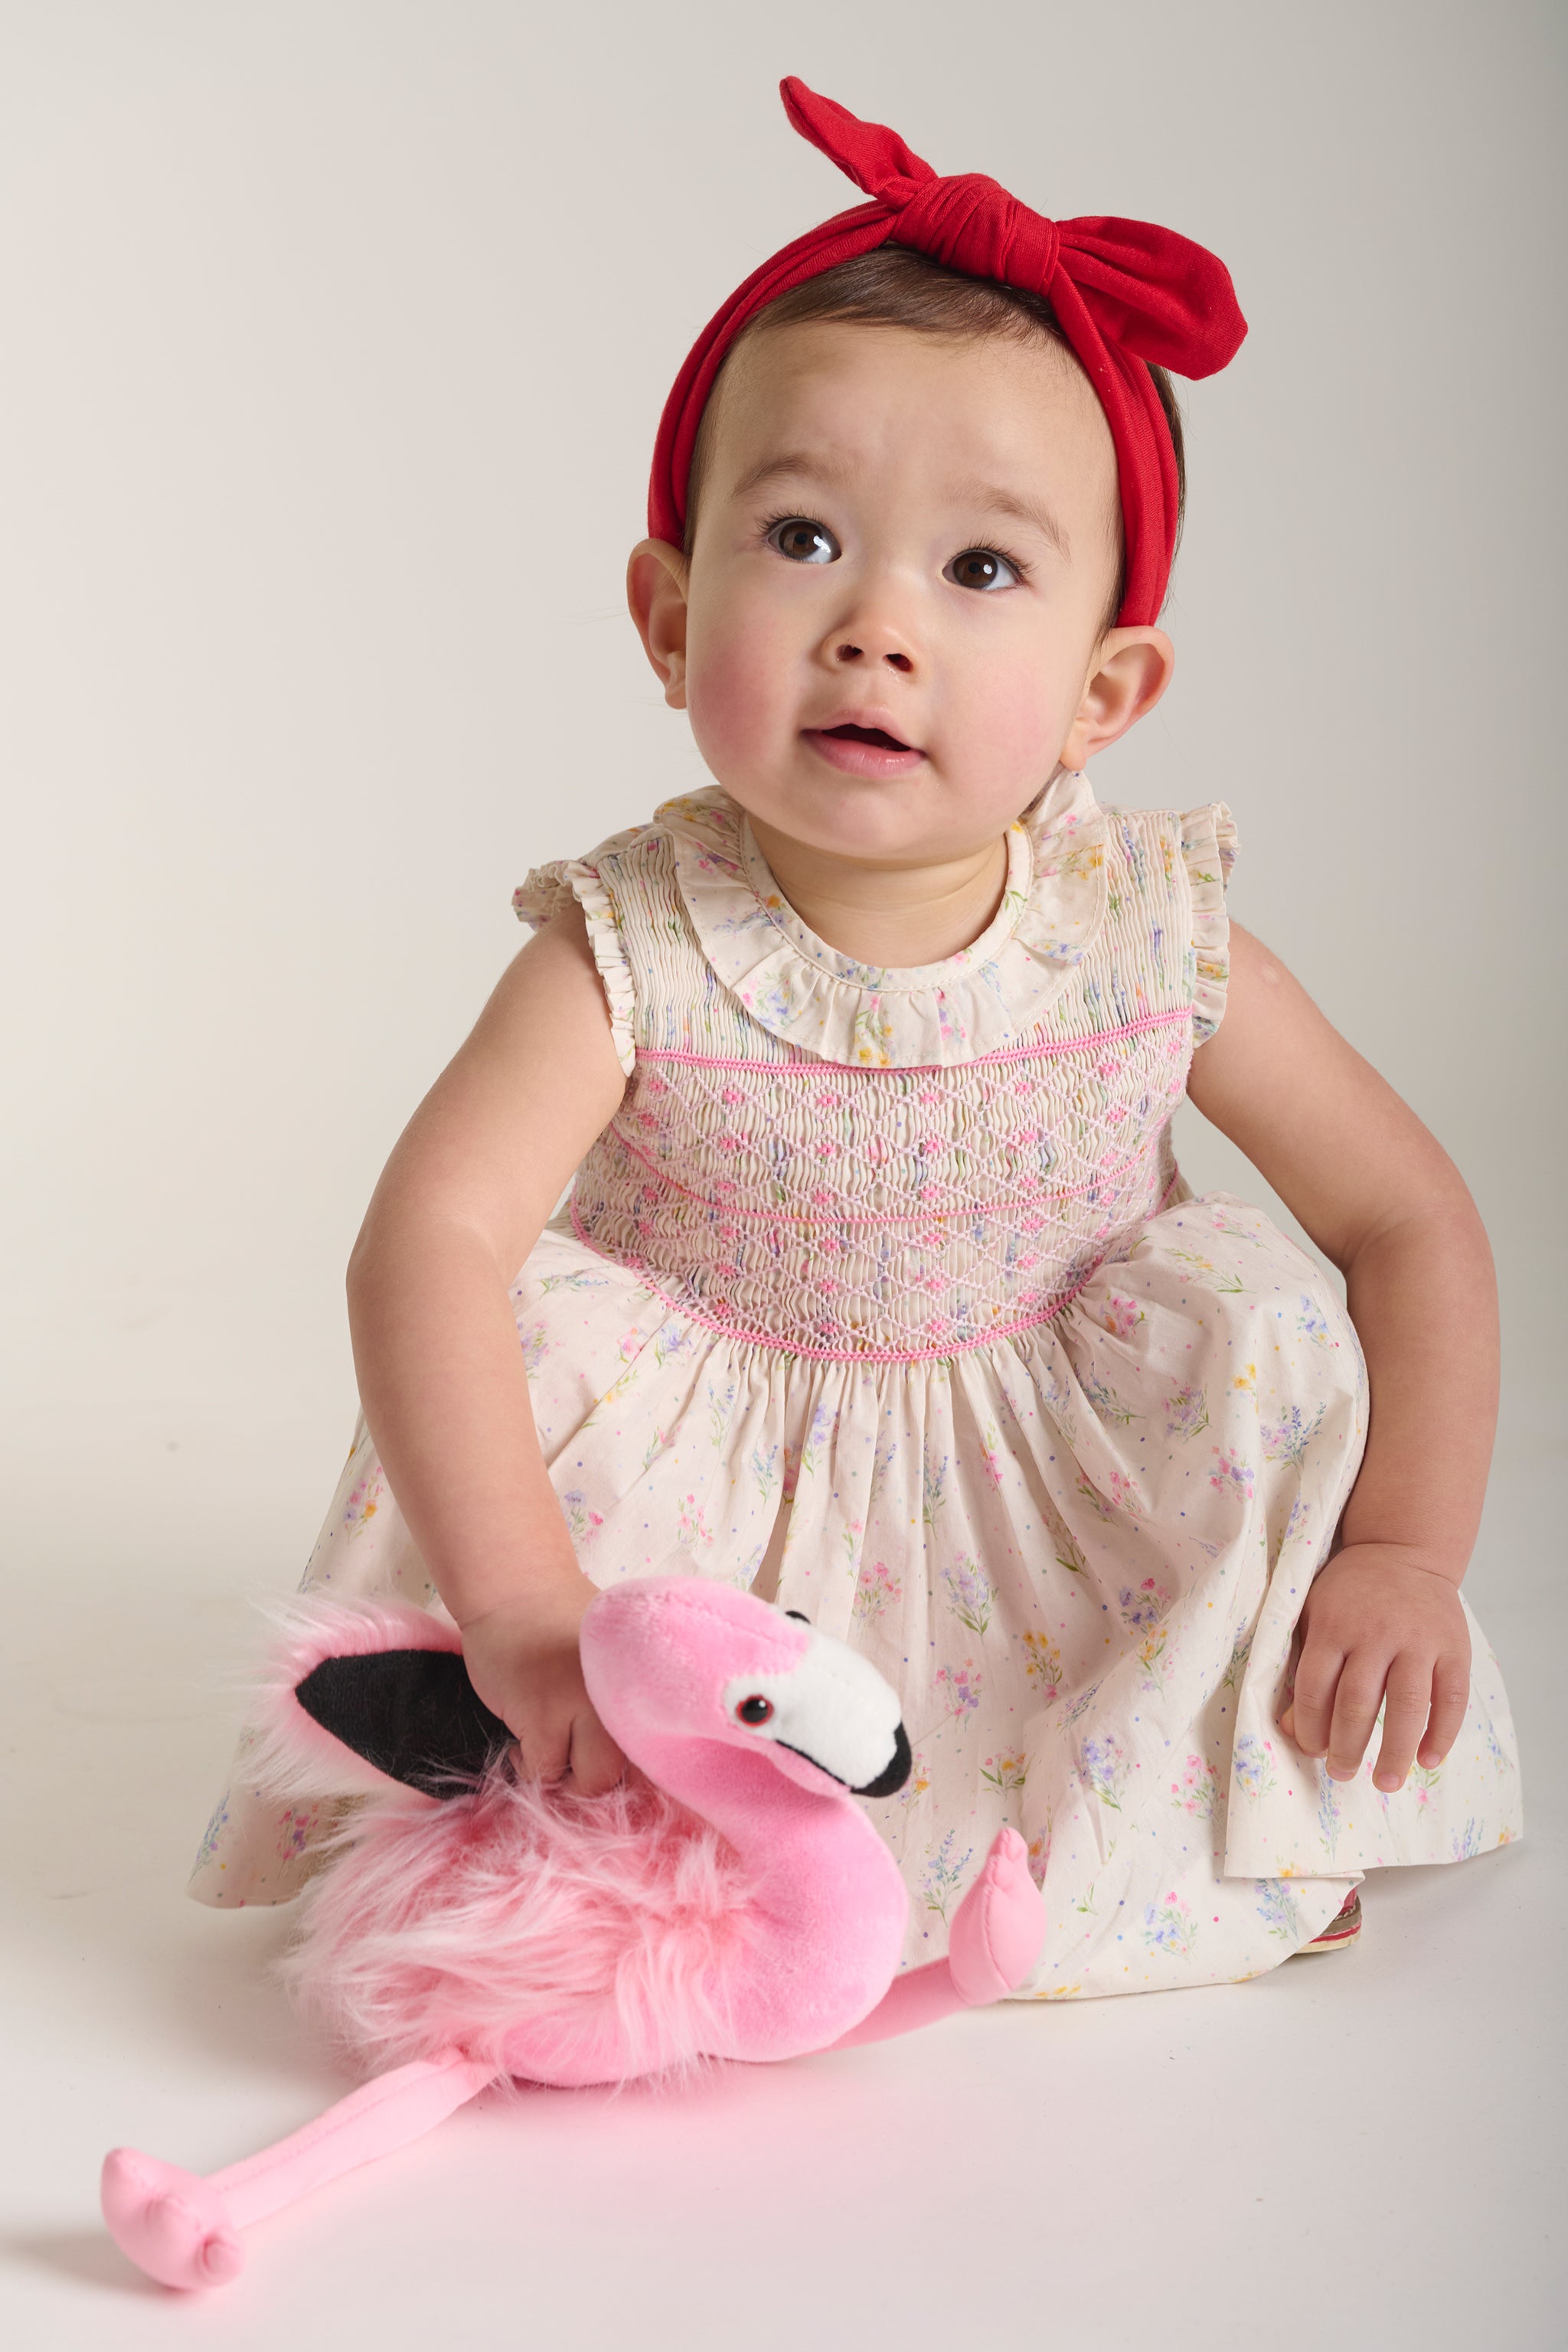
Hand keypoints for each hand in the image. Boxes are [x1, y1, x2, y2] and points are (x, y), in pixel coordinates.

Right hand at [458, 1573, 625, 1796]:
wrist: (515, 1587)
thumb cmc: (561, 1621)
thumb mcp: (608, 1660)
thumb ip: (623, 1702)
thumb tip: (634, 1765)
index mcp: (644, 1684)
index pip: (659, 1751)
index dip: (638, 1774)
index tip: (615, 1774)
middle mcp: (620, 1699)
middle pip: (623, 1773)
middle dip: (595, 1778)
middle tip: (572, 1758)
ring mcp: (582, 1707)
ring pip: (588, 1781)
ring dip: (564, 1774)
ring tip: (549, 1747)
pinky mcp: (540, 1715)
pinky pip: (543, 1770)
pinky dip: (529, 1765)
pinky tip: (522, 1742)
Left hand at [1278, 1543, 1471, 1791]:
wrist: (1403, 1549)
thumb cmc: (1350, 1591)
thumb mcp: (1313, 1614)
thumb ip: (1302, 1666)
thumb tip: (1290, 1729)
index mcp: (1334, 1625)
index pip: (1316, 1688)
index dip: (1311, 1728)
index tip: (1311, 1751)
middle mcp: (1377, 1634)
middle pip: (1359, 1703)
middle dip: (1348, 1747)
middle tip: (1342, 1774)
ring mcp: (1419, 1641)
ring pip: (1407, 1707)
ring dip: (1396, 1752)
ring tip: (1386, 1782)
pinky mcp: (1453, 1648)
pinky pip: (1451, 1699)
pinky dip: (1442, 1733)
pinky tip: (1428, 1759)